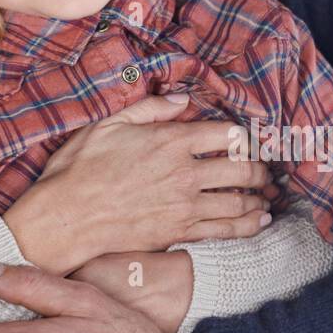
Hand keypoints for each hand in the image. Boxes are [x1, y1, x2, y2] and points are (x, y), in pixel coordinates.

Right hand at [3, 93, 276, 274]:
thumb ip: (149, 109)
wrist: (66, 216)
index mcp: (171, 140)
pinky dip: (248, 225)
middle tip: (264, 169)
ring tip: (266, 195)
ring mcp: (185, 205)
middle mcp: (185, 172)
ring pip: (239, 201)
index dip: (247, 136)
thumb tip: (180, 100)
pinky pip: (225, 230)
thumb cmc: (80, 167)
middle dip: (260, 168)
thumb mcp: (109, 124)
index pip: (228, 135)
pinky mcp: (179, 232)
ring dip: (259, 197)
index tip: (252, 139)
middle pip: (243, 169)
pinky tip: (260, 220)